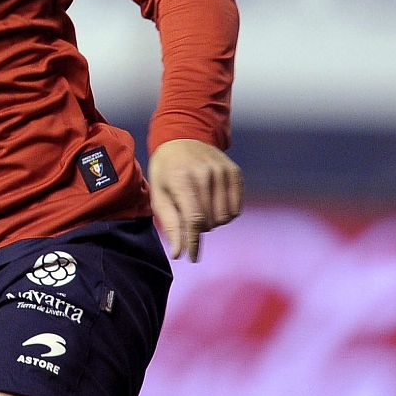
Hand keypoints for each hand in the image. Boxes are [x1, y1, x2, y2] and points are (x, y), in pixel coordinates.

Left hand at [148, 138, 242, 261]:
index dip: (193, 242)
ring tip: (200, 208)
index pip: (194, 219)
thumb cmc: (165, 172)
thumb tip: (178, 253)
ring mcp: (223, 172)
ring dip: (212, 221)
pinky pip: (236, 209)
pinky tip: (213, 203)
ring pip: (225, 218)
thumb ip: (170, 223)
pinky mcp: (235, 173)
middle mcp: (205, 174)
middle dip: (198, 227)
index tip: (191, 257)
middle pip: (210, 221)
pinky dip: (225, 214)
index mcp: (182, 179)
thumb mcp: (158, 194)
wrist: (182, 138)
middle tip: (188, 216)